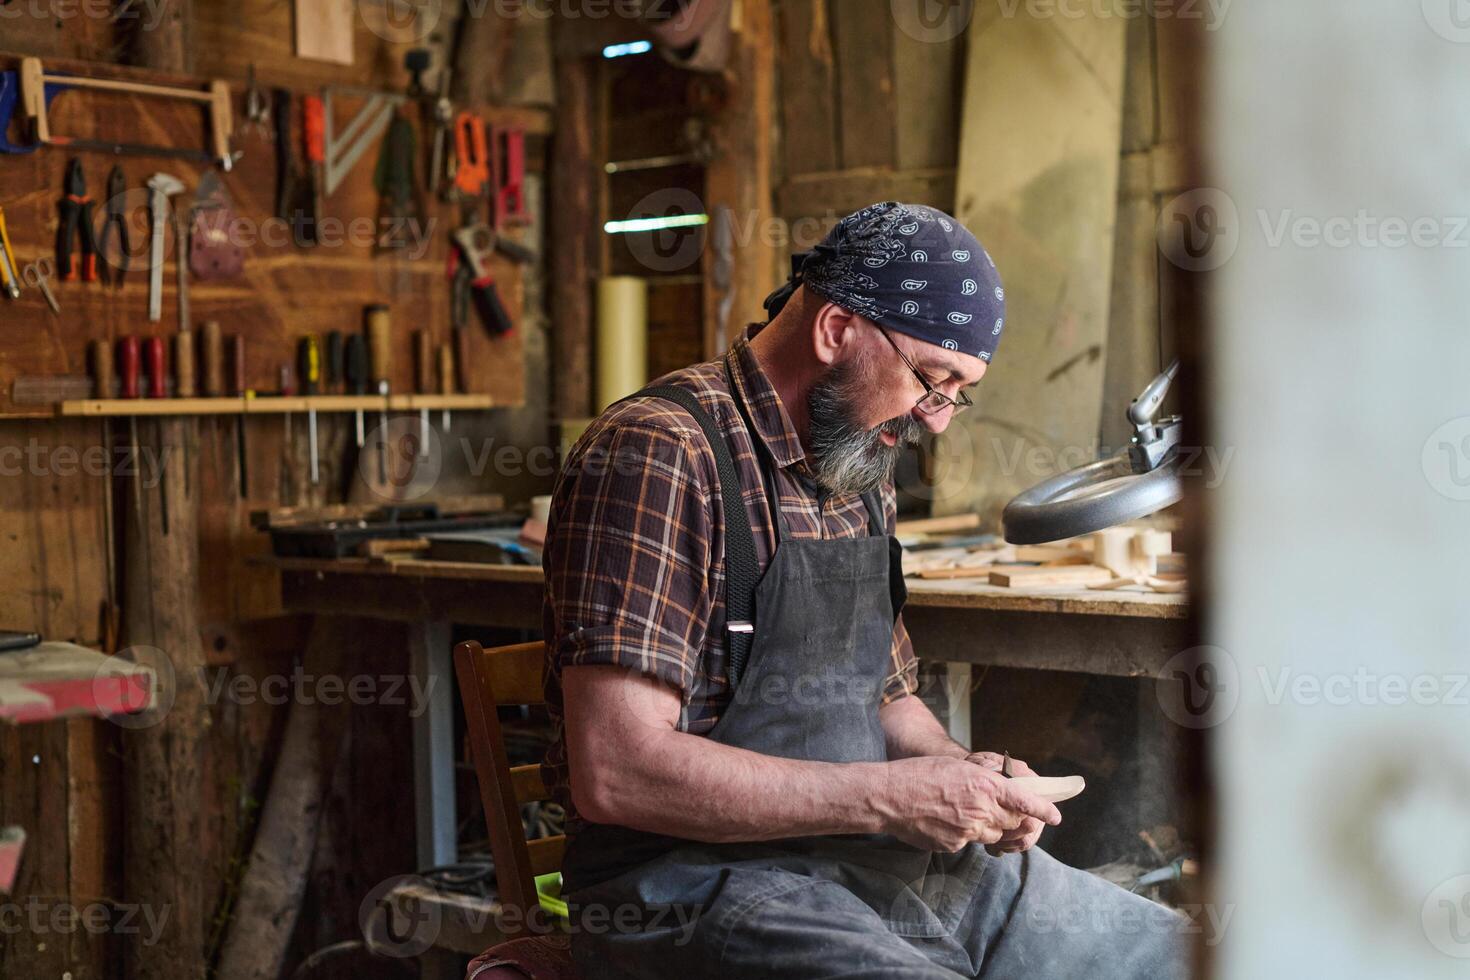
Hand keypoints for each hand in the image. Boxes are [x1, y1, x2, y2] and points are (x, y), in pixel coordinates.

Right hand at [877, 756, 1060, 852]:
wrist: (889, 796)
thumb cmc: (920, 775)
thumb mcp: (957, 768)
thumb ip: (984, 781)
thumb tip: (1002, 792)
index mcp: (983, 784)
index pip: (1024, 801)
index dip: (1043, 810)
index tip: (1056, 817)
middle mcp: (980, 809)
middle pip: (1012, 821)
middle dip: (1013, 818)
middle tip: (1003, 810)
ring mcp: (967, 830)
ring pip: (993, 834)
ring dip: (989, 827)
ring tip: (965, 811)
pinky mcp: (954, 845)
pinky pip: (970, 842)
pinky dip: (965, 834)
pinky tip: (945, 821)